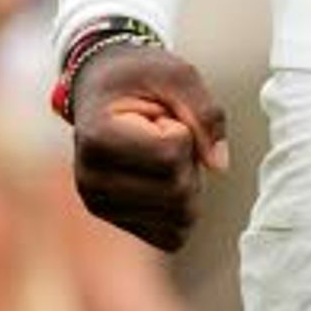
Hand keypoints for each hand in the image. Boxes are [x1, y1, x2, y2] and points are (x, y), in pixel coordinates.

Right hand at [67, 43, 228, 251]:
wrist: (103, 88)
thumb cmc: (140, 76)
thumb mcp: (177, 74)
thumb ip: (205, 112)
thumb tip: (220, 166)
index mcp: (98, 139)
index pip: (171, 155)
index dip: (183, 130)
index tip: (159, 113)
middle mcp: (91, 180)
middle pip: (178, 192)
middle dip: (191, 160)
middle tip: (167, 132)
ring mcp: (101, 206)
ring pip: (179, 219)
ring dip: (188, 183)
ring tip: (163, 152)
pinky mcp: (117, 223)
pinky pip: (171, 236)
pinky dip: (182, 208)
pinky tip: (164, 178)